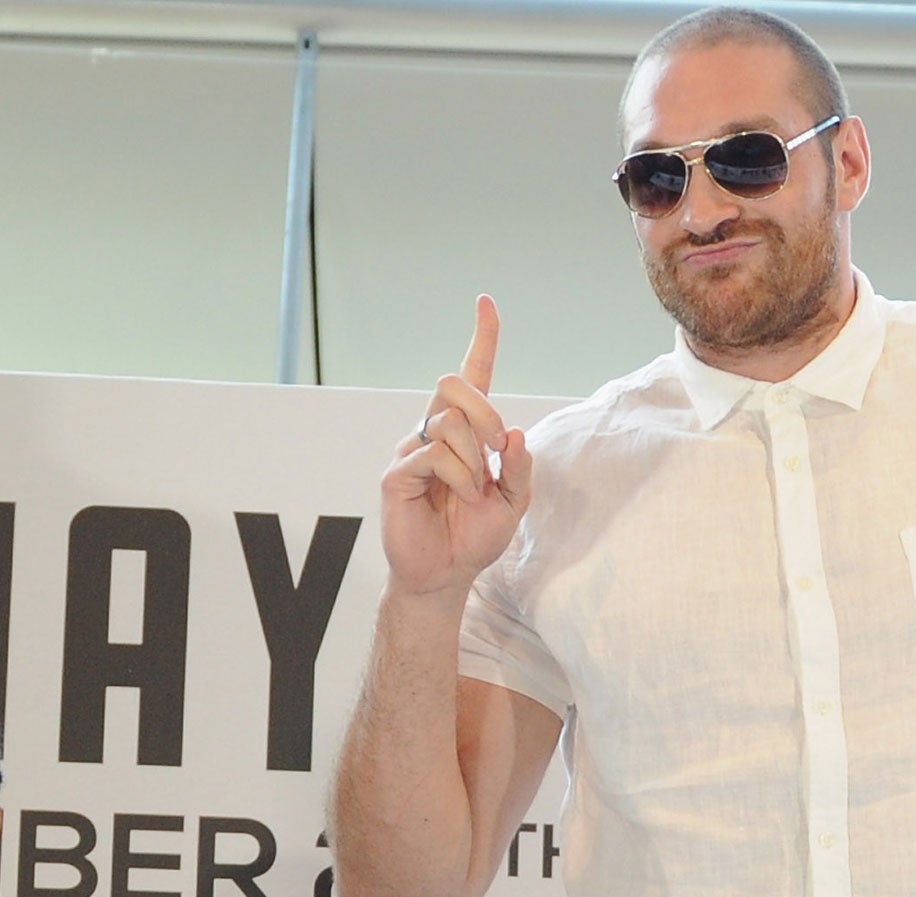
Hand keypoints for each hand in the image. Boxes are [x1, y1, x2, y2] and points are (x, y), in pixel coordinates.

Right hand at [379, 295, 534, 599]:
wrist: (445, 575)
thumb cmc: (474, 536)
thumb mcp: (513, 502)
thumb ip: (519, 467)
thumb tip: (515, 433)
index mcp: (465, 432)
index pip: (472, 376)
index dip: (482, 339)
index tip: (486, 303)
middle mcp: (434, 432)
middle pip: (454, 384)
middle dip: (485, 411)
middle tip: (497, 449)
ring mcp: (412, 451)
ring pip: (449, 423)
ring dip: (474, 461)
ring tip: (472, 493)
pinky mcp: (397, 474)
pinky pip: (433, 455)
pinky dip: (459, 477)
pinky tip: (460, 499)